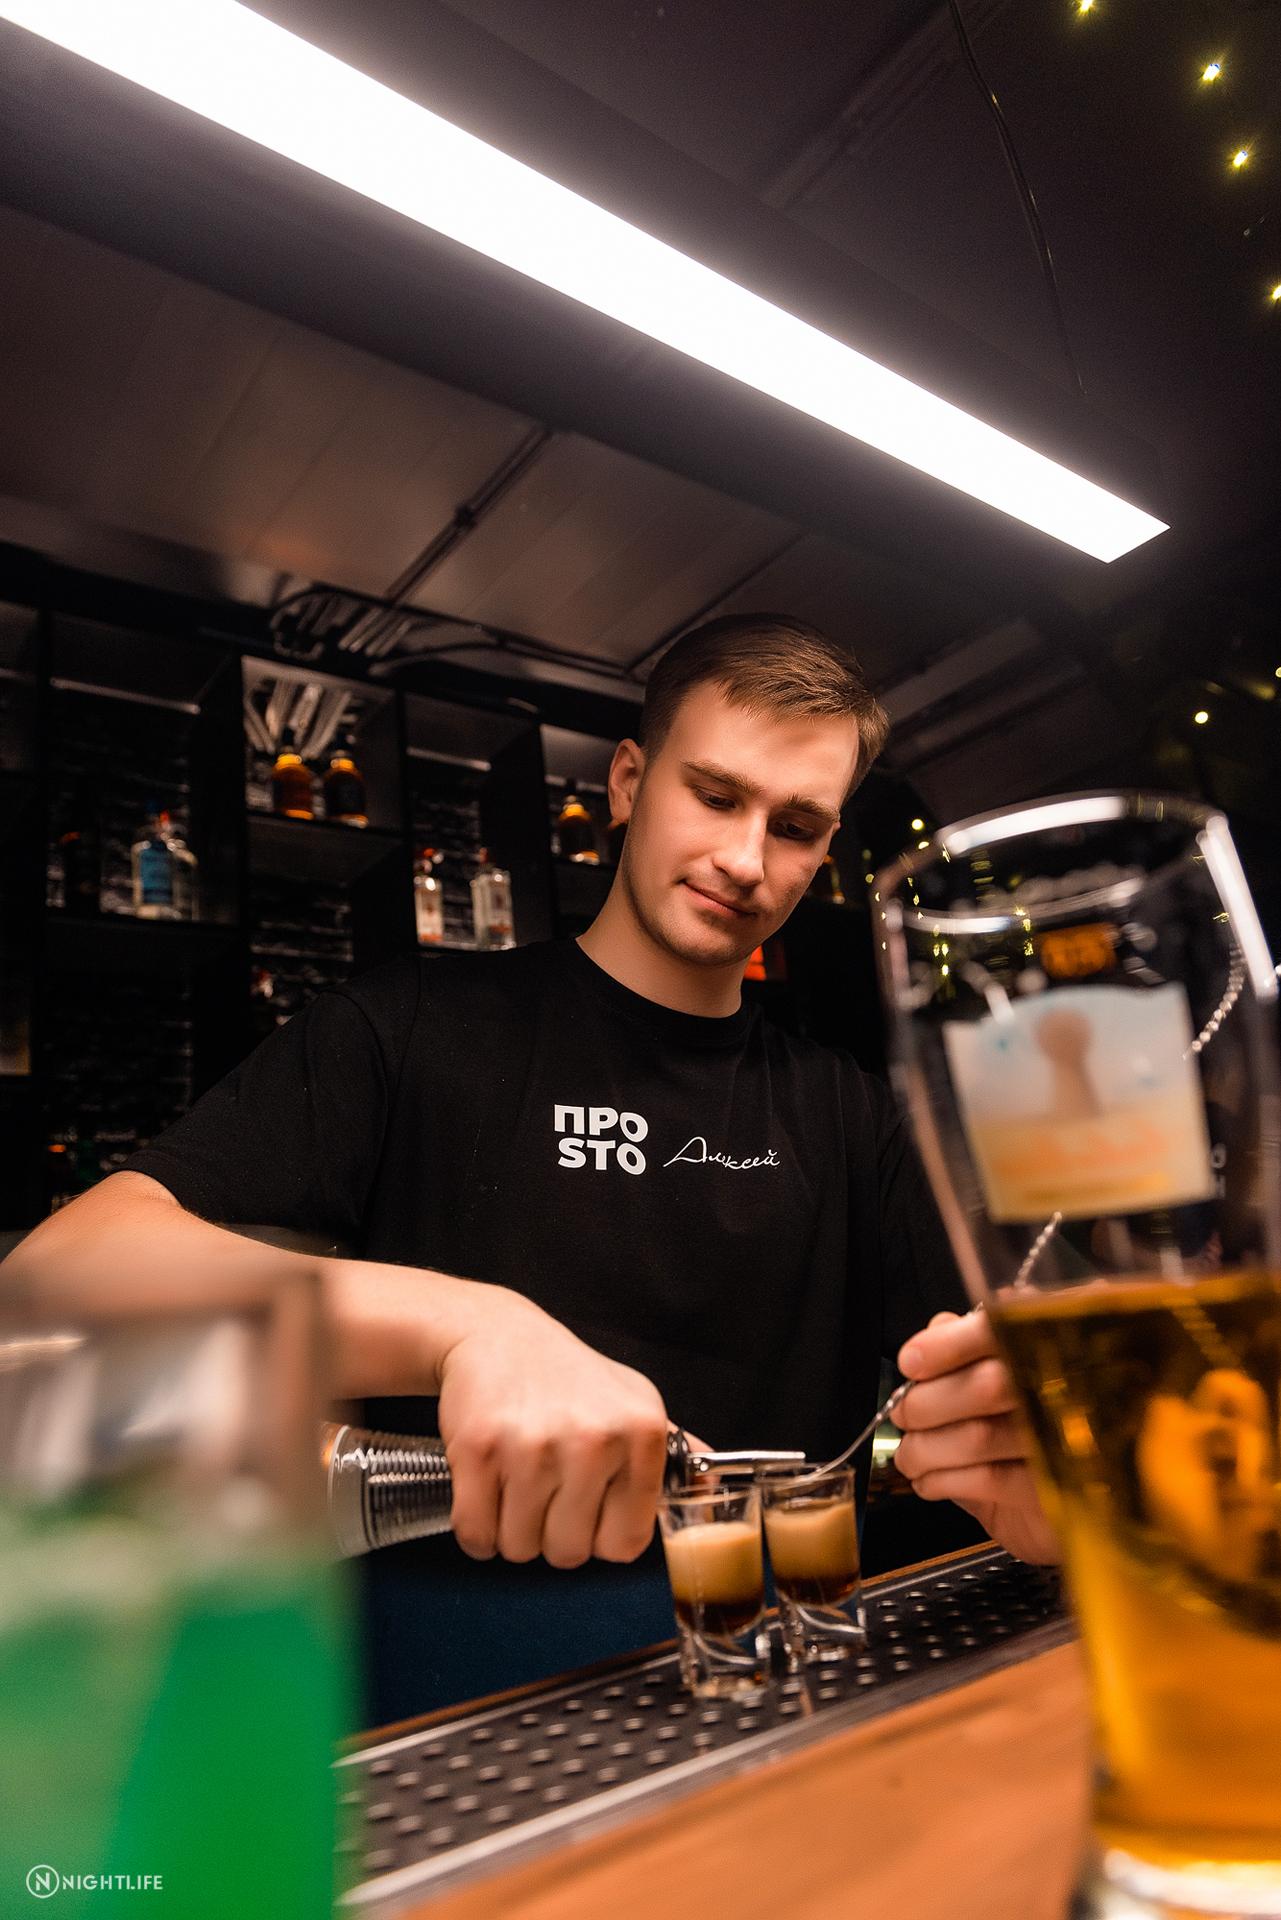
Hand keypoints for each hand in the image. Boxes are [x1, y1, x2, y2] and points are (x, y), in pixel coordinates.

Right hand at [437, 1288, 668, 1569]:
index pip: (626, 1544)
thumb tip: (709, 1489)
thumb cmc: (570, 1379)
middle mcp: (594, 1440)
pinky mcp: (479, 1449)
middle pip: (570, 1553)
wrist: (498, 1334)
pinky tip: (485, 1492)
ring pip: (522, 1548)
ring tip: (517, 1483)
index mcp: (642, 1433)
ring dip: (513, 1530)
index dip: (601, 1536)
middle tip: (546, 1490)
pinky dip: (476, 1529)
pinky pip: (475, 1533)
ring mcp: (533, 1445)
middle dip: (553, 1535)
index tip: (590, 1509)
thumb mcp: (634, 1401)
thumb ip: (673, 1452)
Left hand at [893, 1310, 1060, 1565]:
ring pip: (980, 1436)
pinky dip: (944, 1480)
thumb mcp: (994, 1377)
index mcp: (1051, 1345)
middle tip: (903, 1416)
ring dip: (927, 1448)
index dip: (947, 1345)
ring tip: (909, 1457)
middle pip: (987, 1385)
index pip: (997, 1330)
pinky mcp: (1060, 1490)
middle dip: (927, 1404)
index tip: (910, 1362)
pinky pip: (990, 1480)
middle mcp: (1068, 1387)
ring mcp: (1068, 1442)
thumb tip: (937, 1329)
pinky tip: (927, 1481)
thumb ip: (968, 1343)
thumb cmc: (1024, 1429)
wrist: (1069, 1508)